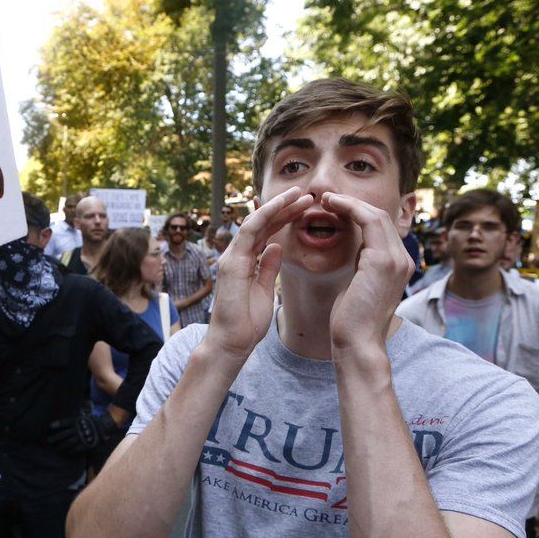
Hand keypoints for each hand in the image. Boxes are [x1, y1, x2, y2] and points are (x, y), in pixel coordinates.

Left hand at [47, 410, 118, 453]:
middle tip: (48, 441)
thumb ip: (76, 416)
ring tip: (55, 448)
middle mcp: (77, 429)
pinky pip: (75, 449)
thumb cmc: (93, 420)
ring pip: (68, 443)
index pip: (65, 422)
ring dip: (61, 445)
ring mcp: (81, 437)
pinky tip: (65, 452)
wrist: (104, 427)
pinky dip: (70, 450)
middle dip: (55, 438)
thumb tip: (73, 412)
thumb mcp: (84, 414)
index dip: (57, 424)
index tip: (50, 426)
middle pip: (64, 434)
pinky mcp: (85, 444)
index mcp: (77, 421)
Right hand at [206, 188, 313, 359]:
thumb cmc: (246, 323)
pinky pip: (248, 232)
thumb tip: (276, 247)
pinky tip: (279, 205)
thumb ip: (267, 267)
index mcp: (246, 262)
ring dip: (277, 205)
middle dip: (284, 207)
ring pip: (255, 222)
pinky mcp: (231, 263)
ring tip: (297, 194)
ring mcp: (232, 257)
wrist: (232, 343)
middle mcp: (237, 255)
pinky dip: (264, 216)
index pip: (267, 233)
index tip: (304, 208)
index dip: (284, 217)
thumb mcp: (264, 290)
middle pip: (263, 224)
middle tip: (306, 195)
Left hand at [322, 192, 413, 350]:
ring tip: (326, 200)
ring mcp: (396, 259)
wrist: (357, 343)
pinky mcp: (382, 261)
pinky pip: (368, 221)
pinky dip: (350, 209)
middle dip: (354, 204)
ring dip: (350, 203)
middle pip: (381, 216)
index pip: (381, 228)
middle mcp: (402, 259)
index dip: (359, 213)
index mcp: (398, 265)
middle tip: (328, 198)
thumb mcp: (359, 285)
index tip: (335, 208)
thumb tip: (355, 251)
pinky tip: (331, 206)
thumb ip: (363, 265)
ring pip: (376, 214)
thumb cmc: (351, 320)